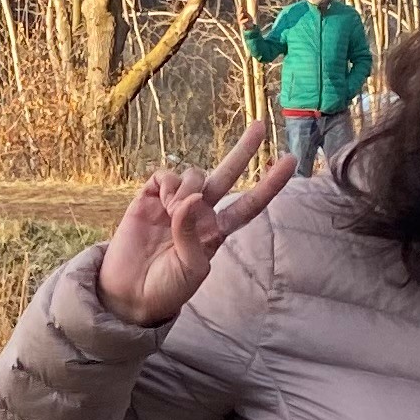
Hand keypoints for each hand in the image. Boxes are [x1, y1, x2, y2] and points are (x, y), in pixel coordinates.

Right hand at [98, 120, 283, 325]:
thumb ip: (193, 235)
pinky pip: (165, 176)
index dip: (269, 185)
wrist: (128, 294)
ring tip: (173, 212)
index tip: (290, 162)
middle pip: (227, 175)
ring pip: (194, 174)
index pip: (248, 205)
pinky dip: (167, 184)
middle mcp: (199, 212)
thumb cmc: (167, 288)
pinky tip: (162, 202)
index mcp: (215, 231)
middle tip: (260, 125)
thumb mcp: (191, 269)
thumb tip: (192, 198)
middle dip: (243, 150)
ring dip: (188, 188)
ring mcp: (174, 203)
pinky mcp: (149, 198)